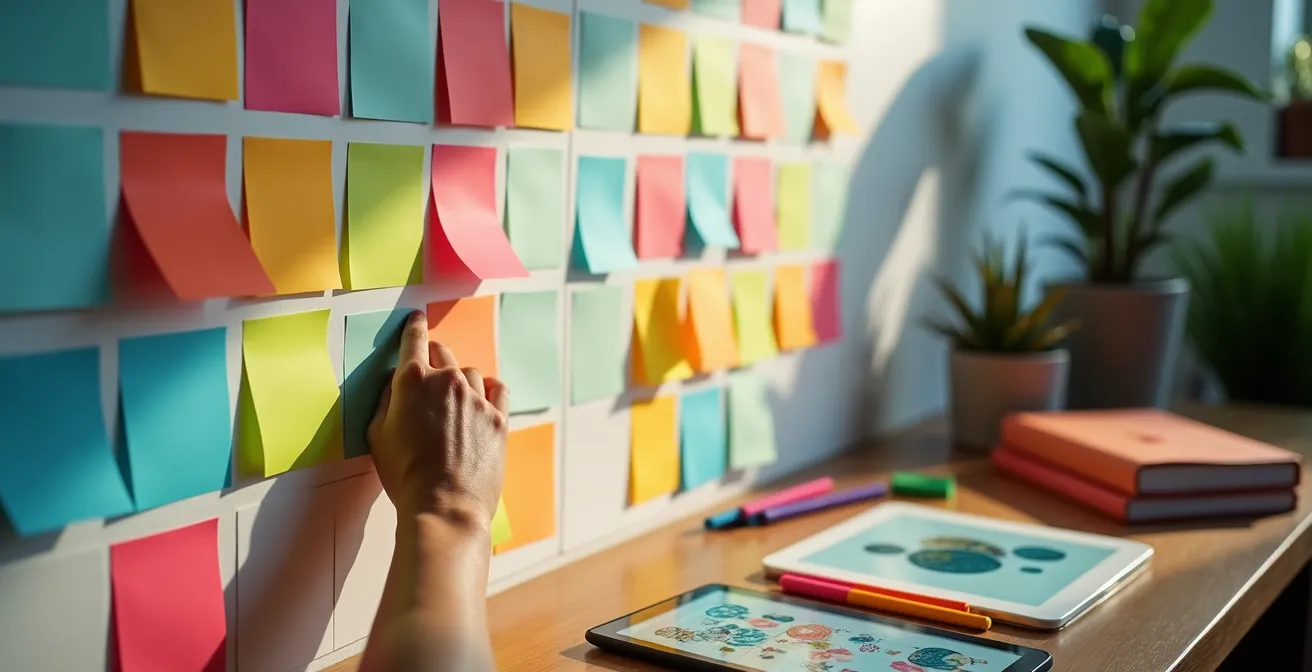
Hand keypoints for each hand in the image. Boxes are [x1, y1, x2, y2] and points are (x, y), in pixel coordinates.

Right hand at [367, 311, 508, 530]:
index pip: (413, 340)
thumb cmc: (404, 475)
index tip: (416, 320)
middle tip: (429, 370)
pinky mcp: (499, 417)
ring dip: (458, 380)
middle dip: (434, 356)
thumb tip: (395, 385)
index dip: (414, 327)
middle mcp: (447, 381)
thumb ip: (386, 401)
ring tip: (452, 401)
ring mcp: (477, 397)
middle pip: (442, 352)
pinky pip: (497, 388)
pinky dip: (488, 389)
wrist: (444, 505)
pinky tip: (483, 397)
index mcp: (413, 381)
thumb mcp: (377, 435)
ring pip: (468, 372)